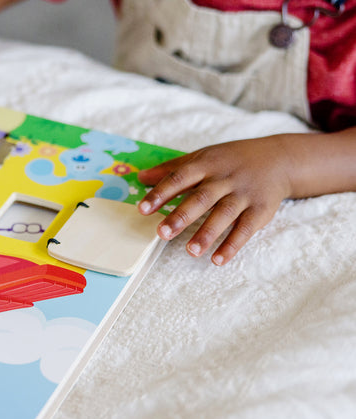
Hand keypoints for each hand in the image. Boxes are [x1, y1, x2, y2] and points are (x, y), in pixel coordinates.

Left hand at [137, 136, 294, 264]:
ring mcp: (243, 195)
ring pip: (223, 215)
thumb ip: (171, 169)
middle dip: (181, 216)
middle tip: (162, 233)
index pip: (179, 178)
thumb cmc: (230, 160)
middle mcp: (223, 179)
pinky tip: (218, 260)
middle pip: (200, 198)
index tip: (142, 209)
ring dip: (206, 234)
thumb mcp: (201, 158)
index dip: (160, 193)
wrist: (278, 159)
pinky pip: (245, 229)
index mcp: (205, 165)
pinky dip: (232, 245)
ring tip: (190, 251)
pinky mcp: (260, 210)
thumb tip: (140, 178)